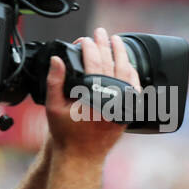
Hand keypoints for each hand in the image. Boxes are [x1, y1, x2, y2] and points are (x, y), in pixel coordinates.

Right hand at [45, 27, 139, 160]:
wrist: (82, 155)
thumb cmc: (66, 133)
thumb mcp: (53, 106)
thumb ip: (55, 81)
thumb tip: (57, 59)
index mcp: (93, 95)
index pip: (94, 63)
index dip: (89, 47)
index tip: (85, 38)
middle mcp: (112, 99)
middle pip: (112, 64)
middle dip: (106, 45)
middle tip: (101, 32)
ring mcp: (123, 105)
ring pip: (128, 74)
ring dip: (122, 55)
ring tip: (116, 42)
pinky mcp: (129, 112)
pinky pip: (135, 88)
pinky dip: (131, 74)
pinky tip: (127, 65)